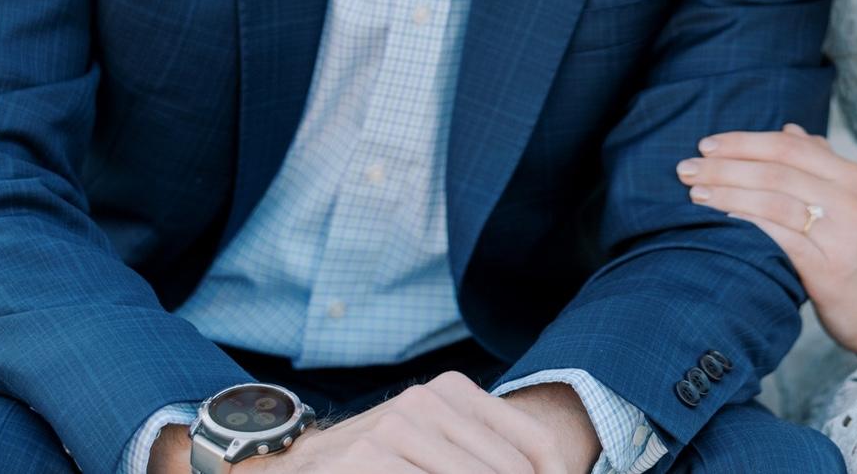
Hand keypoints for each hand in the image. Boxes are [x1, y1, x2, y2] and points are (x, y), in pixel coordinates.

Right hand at [258, 371, 572, 472]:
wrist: (299, 465)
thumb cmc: (380, 459)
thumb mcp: (436, 440)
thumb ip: (485, 451)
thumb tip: (557, 470)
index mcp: (452, 390)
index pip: (533, 445)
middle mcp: (427, 401)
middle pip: (509, 470)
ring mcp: (395, 428)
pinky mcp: (368, 457)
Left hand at [677, 123, 856, 356]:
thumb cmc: (851, 246)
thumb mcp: (843, 198)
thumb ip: (817, 162)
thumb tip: (787, 129)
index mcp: (850, 174)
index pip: (788, 146)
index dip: (744, 142)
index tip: (706, 145)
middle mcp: (849, 199)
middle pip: (776, 170)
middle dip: (726, 166)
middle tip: (688, 168)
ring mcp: (841, 234)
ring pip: (775, 201)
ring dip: (728, 193)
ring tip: (695, 192)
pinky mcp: (829, 268)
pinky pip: (781, 238)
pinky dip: (748, 224)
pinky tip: (722, 220)